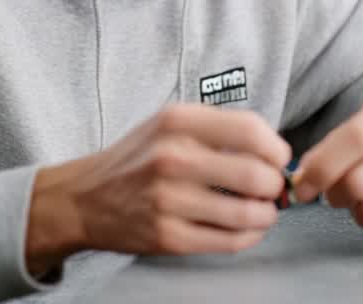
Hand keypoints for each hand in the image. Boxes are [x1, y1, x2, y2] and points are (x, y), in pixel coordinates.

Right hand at [24, 104, 290, 275]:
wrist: (84, 198)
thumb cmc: (138, 158)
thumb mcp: (169, 122)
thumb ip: (218, 128)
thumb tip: (274, 149)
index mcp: (177, 122)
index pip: (250, 130)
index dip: (276, 147)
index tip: (278, 157)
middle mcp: (172, 158)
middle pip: (255, 175)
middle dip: (275, 185)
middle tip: (274, 188)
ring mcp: (169, 201)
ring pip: (247, 213)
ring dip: (267, 214)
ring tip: (264, 210)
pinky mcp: (168, 237)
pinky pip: (228, 241)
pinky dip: (250, 236)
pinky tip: (247, 228)